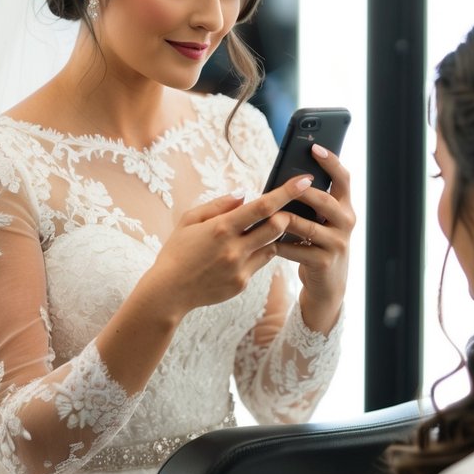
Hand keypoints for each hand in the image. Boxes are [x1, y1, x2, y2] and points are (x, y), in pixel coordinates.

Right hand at [147, 175, 315, 316]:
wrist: (169, 291)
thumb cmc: (177, 251)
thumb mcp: (189, 220)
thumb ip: (218, 205)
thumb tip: (244, 195)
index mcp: (221, 228)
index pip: (262, 207)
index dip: (286, 192)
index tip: (304, 181)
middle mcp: (234, 249)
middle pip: (277, 227)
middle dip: (285, 215)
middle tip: (284, 209)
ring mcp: (240, 268)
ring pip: (272, 246)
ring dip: (271, 235)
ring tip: (257, 231)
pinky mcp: (242, 283)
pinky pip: (261, 263)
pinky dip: (258, 252)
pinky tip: (242, 251)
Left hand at [274, 144, 354, 334]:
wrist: (327, 287)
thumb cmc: (316, 245)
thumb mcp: (320, 222)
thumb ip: (311, 202)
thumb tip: (287, 178)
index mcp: (344, 207)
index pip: (343, 178)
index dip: (331, 161)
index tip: (315, 147)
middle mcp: (346, 223)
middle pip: (324, 200)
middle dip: (302, 191)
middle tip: (285, 184)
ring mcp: (337, 244)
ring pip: (307, 226)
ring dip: (284, 220)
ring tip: (266, 215)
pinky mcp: (324, 262)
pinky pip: (296, 249)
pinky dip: (279, 244)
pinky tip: (267, 242)